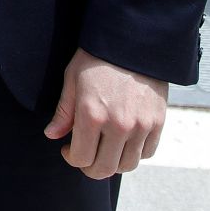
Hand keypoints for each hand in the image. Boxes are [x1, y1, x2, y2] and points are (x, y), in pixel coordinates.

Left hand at [44, 48, 167, 177]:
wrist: (133, 41)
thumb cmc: (97, 58)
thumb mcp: (72, 79)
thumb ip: (63, 111)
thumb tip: (51, 135)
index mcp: (92, 114)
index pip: (81, 158)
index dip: (72, 158)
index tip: (68, 149)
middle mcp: (118, 125)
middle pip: (104, 169)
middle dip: (91, 168)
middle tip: (85, 157)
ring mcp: (141, 126)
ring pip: (127, 165)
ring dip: (113, 163)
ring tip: (104, 148)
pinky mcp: (158, 123)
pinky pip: (146, 153)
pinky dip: (134, 153)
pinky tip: (123, 141)